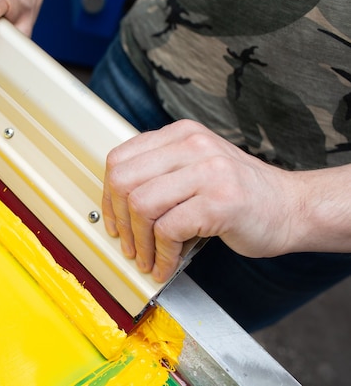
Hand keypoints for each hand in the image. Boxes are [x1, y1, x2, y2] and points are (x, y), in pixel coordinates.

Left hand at [102, 119, 297, 282]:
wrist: (291, 207)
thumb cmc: (239, 194)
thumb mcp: (195, 169)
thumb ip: (160, 175)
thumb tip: (116, 207)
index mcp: (180, 135)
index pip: (120, 159)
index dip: (108, 195)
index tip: (112, 219)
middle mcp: (193, 145)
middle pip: (124, 180)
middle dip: (119, 220)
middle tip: (127, 245)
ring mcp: (208, 170)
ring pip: (142, 205)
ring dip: (140, 243)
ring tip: (147, 259)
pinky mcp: (220, 201)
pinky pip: (168, 230)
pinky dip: (162, 256)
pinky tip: (167, 265)